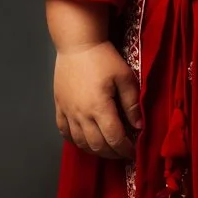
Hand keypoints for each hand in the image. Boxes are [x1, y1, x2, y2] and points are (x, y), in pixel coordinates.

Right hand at [53, 41, 142, 159]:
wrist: (77, 44)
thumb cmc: (104, 58)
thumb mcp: (125, 77)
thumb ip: (132, 103)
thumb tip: (138, 126)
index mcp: (100, 108)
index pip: (114, 138)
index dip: (125, 149)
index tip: (133, 152)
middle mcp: (81, 115)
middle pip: (97, 145)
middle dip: (112, 153)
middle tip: (122, 152)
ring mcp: (67, 112)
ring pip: (80, 142)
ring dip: (94, 150)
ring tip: (106, 149)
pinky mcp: (59, 107)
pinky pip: (64, 132)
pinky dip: (75, 141)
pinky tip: (84, 141)